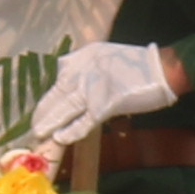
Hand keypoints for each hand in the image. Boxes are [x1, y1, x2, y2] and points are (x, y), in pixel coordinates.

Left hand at [23, 37, 175, 152]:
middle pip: (58, 94)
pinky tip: (61, 138)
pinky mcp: (105, 105)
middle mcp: (84, 71)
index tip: (43, 109)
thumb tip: (71, 80)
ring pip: (65, 108)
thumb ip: (86, 66)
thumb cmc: (137, 65)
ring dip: (51, 122)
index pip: (60, 80)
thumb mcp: (105, 55)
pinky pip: (84, 121)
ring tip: (39, 133)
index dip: (50, 97)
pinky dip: (71, 131)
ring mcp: (93, 89)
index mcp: (83, 58)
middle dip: (45, 111)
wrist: (160, 69)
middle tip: (34, 125)